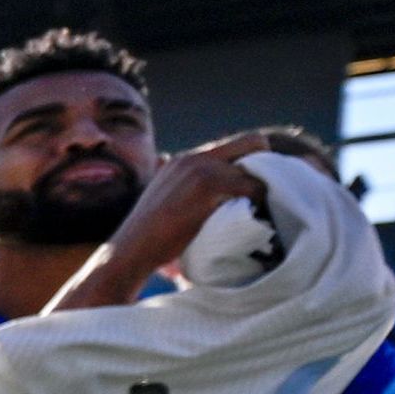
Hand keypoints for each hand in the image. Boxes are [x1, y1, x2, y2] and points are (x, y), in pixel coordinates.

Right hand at [107, 132, 268, 281]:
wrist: (130, 251)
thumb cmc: (147, 239)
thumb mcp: (164, 202)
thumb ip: (184, 189)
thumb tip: (199, 193)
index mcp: (183, 160)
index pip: (236, 145)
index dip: (251, 163)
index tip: (254, 189)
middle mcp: (193, 158)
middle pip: (254, 142)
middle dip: (265, 167)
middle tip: (264, 196)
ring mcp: (201, 169)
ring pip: (257, 169)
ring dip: (262, 190)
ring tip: (260, 212)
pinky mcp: (209, 185)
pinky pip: (253, 188)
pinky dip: (259, 204)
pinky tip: (252, 220)